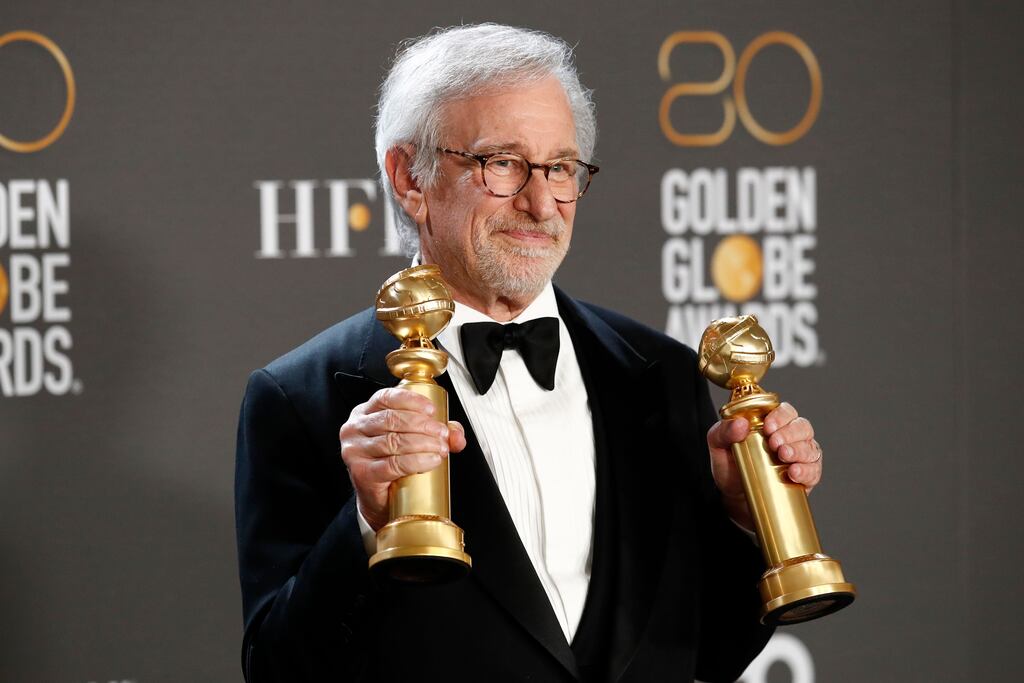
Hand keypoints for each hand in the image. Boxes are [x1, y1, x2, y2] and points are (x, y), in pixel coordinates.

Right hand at [339, 387, 466, 530]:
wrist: (379, 499)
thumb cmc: (392, 463)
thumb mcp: (413, 439)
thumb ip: (436, 432)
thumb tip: (456, 435)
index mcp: (365, 413)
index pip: (386, 398)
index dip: (411, 401)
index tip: (432, 410)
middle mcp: (354, 429)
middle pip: (392, 419)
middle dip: (423, 425)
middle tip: (442, 434)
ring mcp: (354, 451)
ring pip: (394, 441)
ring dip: (423, 444)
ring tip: (440, 448)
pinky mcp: (361, 473)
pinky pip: (393, 464)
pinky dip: (416, 461)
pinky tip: (431, 461)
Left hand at [706, 402, 822, 530]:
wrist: (735, 497)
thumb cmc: (730, 466)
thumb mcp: (718, 446)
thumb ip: (723, 431)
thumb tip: (740, 424)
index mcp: (773, 423)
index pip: (785, 412)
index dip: (781, 416)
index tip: (769, 427)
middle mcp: (791, 437)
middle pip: (802, 427)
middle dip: (790, 433)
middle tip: (775, 443)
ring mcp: (801, 457)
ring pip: (810, 447)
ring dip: (799, 450)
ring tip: (783, 455)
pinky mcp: (806, 476)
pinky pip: (814, 471)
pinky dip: (806, 470)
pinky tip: (794, 472)